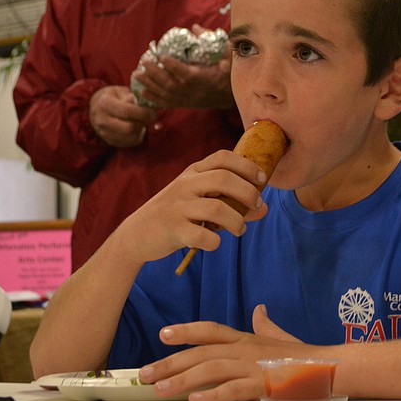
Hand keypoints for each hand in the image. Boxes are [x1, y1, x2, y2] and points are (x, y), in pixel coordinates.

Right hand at [88, 85, 151, 146]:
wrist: (97, 108)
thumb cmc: (114, 97)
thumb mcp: (121, 92)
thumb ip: (133, 97)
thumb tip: (145, 104)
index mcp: (105, 104)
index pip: (127, 112)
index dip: (143, 113)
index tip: (152, 112)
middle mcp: (102, 120)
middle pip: (129, 128)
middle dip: (143, 123)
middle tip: (150, 117)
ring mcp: (104, 133)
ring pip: (131, 137)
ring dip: (141, 129)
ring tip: (143, 121)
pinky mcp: (110, 141)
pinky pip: (130, 143)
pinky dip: (138, 136)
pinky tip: (138, 128)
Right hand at [117, 150, 269, 264]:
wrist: (136, 234)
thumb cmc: (176, 215)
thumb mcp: (199, 202)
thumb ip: (231, 203)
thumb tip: (264, 209)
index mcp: (193, 173)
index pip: (223, 157)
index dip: (247, 165)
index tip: (262, 179)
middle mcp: (185, 185)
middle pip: (224, 179)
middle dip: (248, 192)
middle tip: (256, 205)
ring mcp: (178, 207)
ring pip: (217, 208)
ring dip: (237, 221)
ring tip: (239, 229)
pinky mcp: (172, 229)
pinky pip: (202, 236)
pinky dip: (215, 242)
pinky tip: (215, 243)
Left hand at [130, 24, 234, 109]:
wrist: (230, 95)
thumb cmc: (229, 71)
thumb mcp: (227, 53)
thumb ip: (212, 41)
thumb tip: (194, 28)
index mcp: (206, 78)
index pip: (188, 74)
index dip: (174, 67)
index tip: (162, 56)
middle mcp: (196, 91)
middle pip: (172, 85)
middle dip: (156, 73)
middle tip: (144, 61)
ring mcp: (189, 100)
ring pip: (167, 94)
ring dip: (150, 85)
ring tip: (137, 74)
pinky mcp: (185, 104)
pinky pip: (168, 103)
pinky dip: (154, 99)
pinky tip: (143, 92)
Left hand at [139, 305, 319, 400]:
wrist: (331, 366)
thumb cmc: (306, 355)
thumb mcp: (281, 335)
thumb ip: (265, 324)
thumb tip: (258, 309)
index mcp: (247, 338)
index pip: (210, 330)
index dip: (185, 331)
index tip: (163, 334)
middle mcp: (245, 349)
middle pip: (201, 352)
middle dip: (170, 362)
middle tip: (145, 372)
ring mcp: (253, 366)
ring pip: (210, 370)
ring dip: (182, 380)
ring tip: (160, 389)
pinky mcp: (263, 384)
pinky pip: (233, 390)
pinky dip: (213, 396)